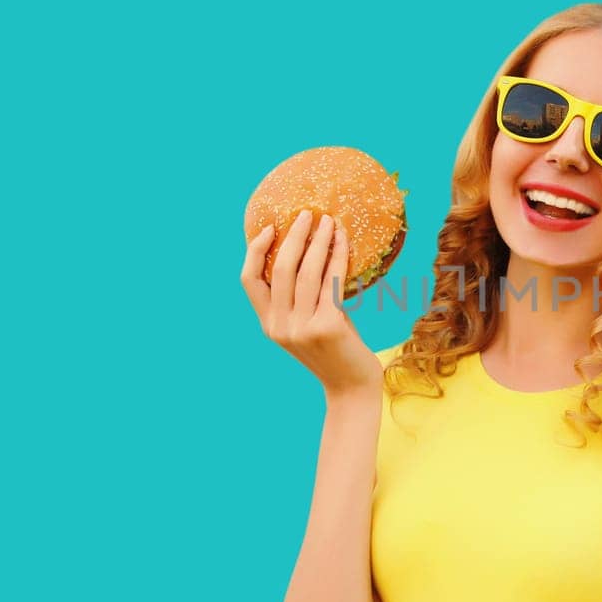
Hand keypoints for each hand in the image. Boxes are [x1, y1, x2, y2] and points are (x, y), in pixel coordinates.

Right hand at [241, 211, 381, 398]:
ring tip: (329, 221)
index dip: (255, 251)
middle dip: (293, 236)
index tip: (269, 227)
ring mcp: (302, 328)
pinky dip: (339, 257)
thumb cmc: (335, 350)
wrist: (352, 387)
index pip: (249, 281)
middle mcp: (279, 326)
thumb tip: (311, 250)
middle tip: (307, 214)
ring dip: (319, 241)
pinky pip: (333, 282)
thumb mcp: (308, 323)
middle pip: (281, 269)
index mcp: (268, 324)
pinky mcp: (328, 327)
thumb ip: (302, 297)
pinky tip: (344, 241)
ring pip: (307, 273)